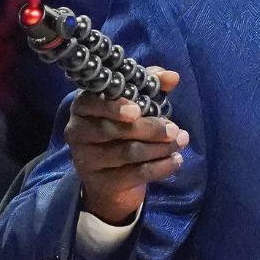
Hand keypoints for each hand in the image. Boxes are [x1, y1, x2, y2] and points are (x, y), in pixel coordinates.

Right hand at [64, 67, 185, 224]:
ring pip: (127, 152)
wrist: (110, 179)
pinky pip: (135, 174)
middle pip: (114, 130)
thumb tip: (172, 77)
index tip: (138, 110)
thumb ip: (150, 86)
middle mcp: (78, 132)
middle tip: (175, 129)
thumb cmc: (123, 129)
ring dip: (160, 148)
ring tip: (181, 142)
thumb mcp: (135, 103)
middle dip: (150, 129)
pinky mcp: (101, 182)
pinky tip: (176, 161)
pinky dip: (160, 167)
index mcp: (83, 107)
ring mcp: (86, 159)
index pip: (91, 103)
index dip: (114, 107)